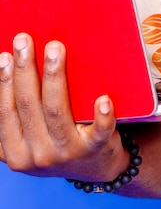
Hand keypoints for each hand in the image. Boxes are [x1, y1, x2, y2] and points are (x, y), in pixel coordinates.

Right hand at [0, 33, 127, 181]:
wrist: (99, 169)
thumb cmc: (63, 143)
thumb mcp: (34, 138)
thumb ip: (24, 115)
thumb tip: (13, 69)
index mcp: (15, 151)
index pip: (5, 111)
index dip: (4, 81)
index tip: (5, 54)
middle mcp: (38, 155)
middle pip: (29, 105)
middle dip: (25, 69)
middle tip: (25, 40)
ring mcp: (68, 153)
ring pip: (57, 111)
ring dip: (54, 76)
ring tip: (55, 49)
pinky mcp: (96, 149)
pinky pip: (99, 130)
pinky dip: (101, 115)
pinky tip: (103, 98)